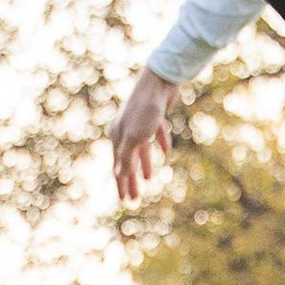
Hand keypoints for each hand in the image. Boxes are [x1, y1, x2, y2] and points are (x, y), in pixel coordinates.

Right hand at [110, 67, 179, 201]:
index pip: (119, 167)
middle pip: (129, 161)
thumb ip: (127, 157)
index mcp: (118, 136)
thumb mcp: (135, 138)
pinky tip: (166, 152)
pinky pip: (156, 134)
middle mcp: (126, 129)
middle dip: (132, 180)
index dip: (122, 185)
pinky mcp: (154, 115)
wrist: (159, 82)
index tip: (125, 202)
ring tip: (150, 180)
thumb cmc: (145, 111)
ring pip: (141, 149)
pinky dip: (160, 143)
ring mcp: (140, 122)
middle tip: (136, 199)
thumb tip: (118, 175)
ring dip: (144, 165)